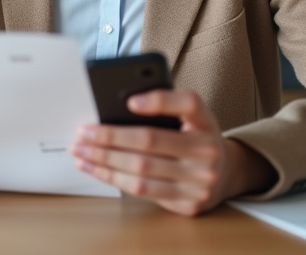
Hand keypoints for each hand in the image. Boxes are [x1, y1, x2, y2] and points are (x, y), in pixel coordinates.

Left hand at [69, 88, 275, 215]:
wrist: (224, 175)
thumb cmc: (195, 137)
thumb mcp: (189, 115)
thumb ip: (164, 106)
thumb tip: (119, 108)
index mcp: (206, 121)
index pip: (188, 103)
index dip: (158, 101)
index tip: (130, 101)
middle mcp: (208, 151)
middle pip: (150, 141)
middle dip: (110, 137)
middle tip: (83, 132)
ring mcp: (199, 181)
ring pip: (141, 170)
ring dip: (104, 160)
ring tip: (81, 151)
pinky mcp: (187, 203)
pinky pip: (143, 190)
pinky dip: (113, 178)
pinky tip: (96, 168)